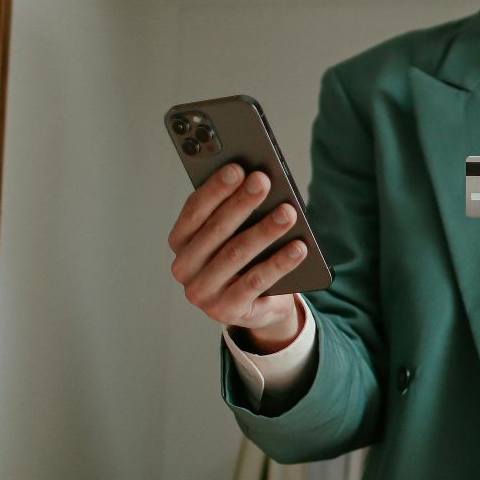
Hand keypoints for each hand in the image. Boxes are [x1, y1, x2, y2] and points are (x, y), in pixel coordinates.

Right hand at [168, 162, 304, 350]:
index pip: (194, 210)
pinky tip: (299, 247)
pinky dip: (279, 263)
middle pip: (216, 230)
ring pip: (236, 254)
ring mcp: (203, 292)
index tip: (237, 168)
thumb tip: (257, 180)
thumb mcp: (235, 232)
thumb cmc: (244, 257)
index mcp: (180, 241)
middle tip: (263, 181)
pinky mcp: (226, 310)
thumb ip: (236, 210)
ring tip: (288, 212)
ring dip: (265, 231)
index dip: (215, 189)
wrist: (259, 305)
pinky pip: (256, 282)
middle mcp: (185, 267)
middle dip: (242, 203)